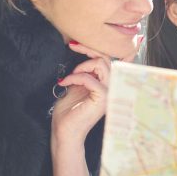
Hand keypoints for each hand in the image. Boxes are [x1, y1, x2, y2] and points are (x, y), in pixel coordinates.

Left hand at [50, 42, 125, 175]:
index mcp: (106, 86)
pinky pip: (90, 78)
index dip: (93, 48)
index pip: (107, 61)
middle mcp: (112, 89)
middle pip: (107, 59)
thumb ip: (84, 73)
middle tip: (72, 46)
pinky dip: (76, 77)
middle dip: (88, 50)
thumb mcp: (76, 86)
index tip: (75, 43)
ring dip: (83, 65)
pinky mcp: (102, 99)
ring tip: (71, 74)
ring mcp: (109, 94)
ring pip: (103, 65)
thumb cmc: (68, 112)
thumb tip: (83, 55)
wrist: (64, 131)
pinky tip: (65, 82)